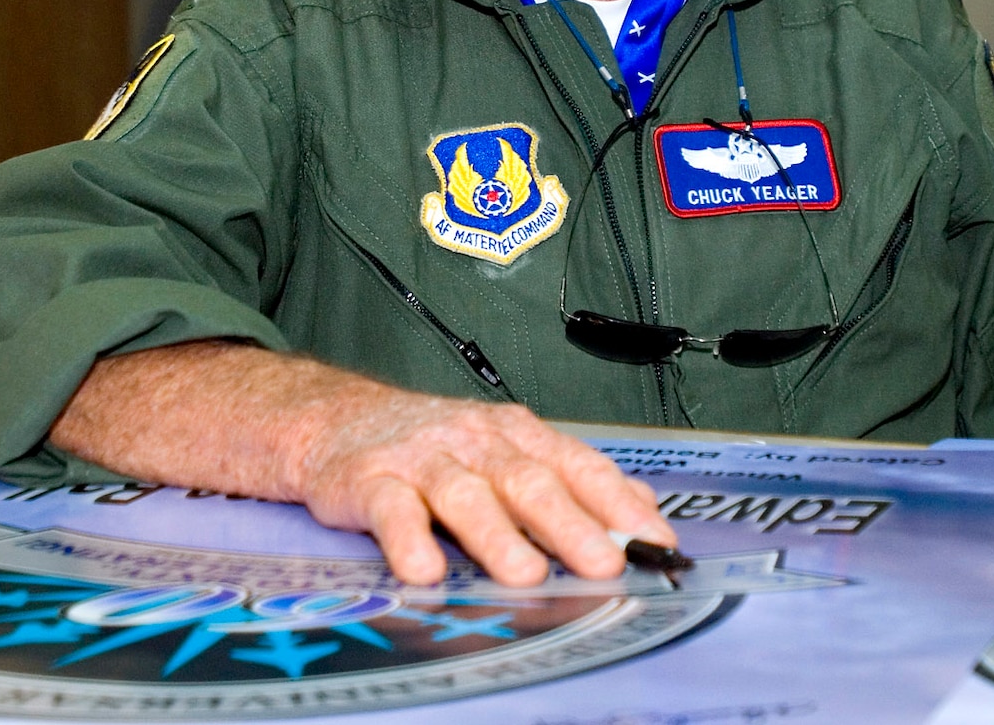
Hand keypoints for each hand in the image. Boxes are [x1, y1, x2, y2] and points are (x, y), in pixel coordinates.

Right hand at [292, 384, 676, 586]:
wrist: (339, 419)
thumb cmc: (435, 443)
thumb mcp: (510, 450)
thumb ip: (573, 480)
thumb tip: (641, 508)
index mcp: (517, 435)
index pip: (579, 467)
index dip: (618, 505)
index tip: (654, 542)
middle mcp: (476, 442)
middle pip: (529, 481)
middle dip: (570, 524)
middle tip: (604, 561)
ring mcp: (423, 460)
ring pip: (465, 495)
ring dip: (496, 536)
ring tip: (526, 574)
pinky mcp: (371, 482)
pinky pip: (392, 511)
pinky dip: (409, 540)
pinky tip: (425, 569)